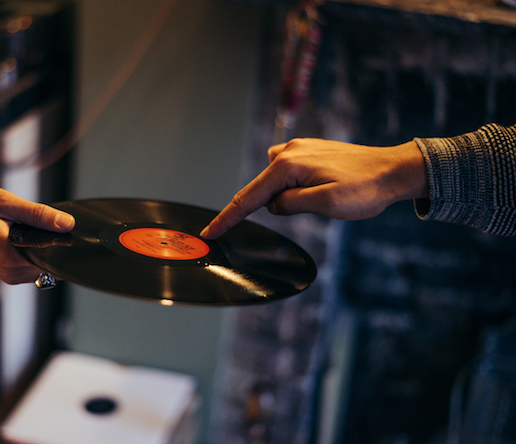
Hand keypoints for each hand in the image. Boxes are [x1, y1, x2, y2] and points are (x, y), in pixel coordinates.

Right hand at [0, 186, 74, 283]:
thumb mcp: (4, 203)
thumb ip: (37, 214)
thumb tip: (67, 223)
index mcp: (10, 255)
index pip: (54, 257)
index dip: (65, 242)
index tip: (65, 227)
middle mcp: (12, 271)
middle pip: (52, 263)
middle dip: (55, 244)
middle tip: (43, 222)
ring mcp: (10, 275)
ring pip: (45, 266)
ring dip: (45, 249)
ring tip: (30, 228)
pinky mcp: (9, 274)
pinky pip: (34, 266)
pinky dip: (36, 253)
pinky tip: (26, 237)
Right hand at [200, 138, 427, 238]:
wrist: (394, 170)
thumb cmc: (366, 189)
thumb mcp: (325, 205)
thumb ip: (290, 206)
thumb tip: (275, 205)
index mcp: (289, 166)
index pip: (249, 198)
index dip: (227, 218)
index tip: (209, 232)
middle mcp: (290, 153)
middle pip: (263, 189)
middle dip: (274, 205)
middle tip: (315, 206)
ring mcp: (300, 149)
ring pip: (277, 182)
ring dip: (287, 196)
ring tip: (323, 198)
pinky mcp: (311, 151)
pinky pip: (290, 173)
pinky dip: (295, 186)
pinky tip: (321, 188)